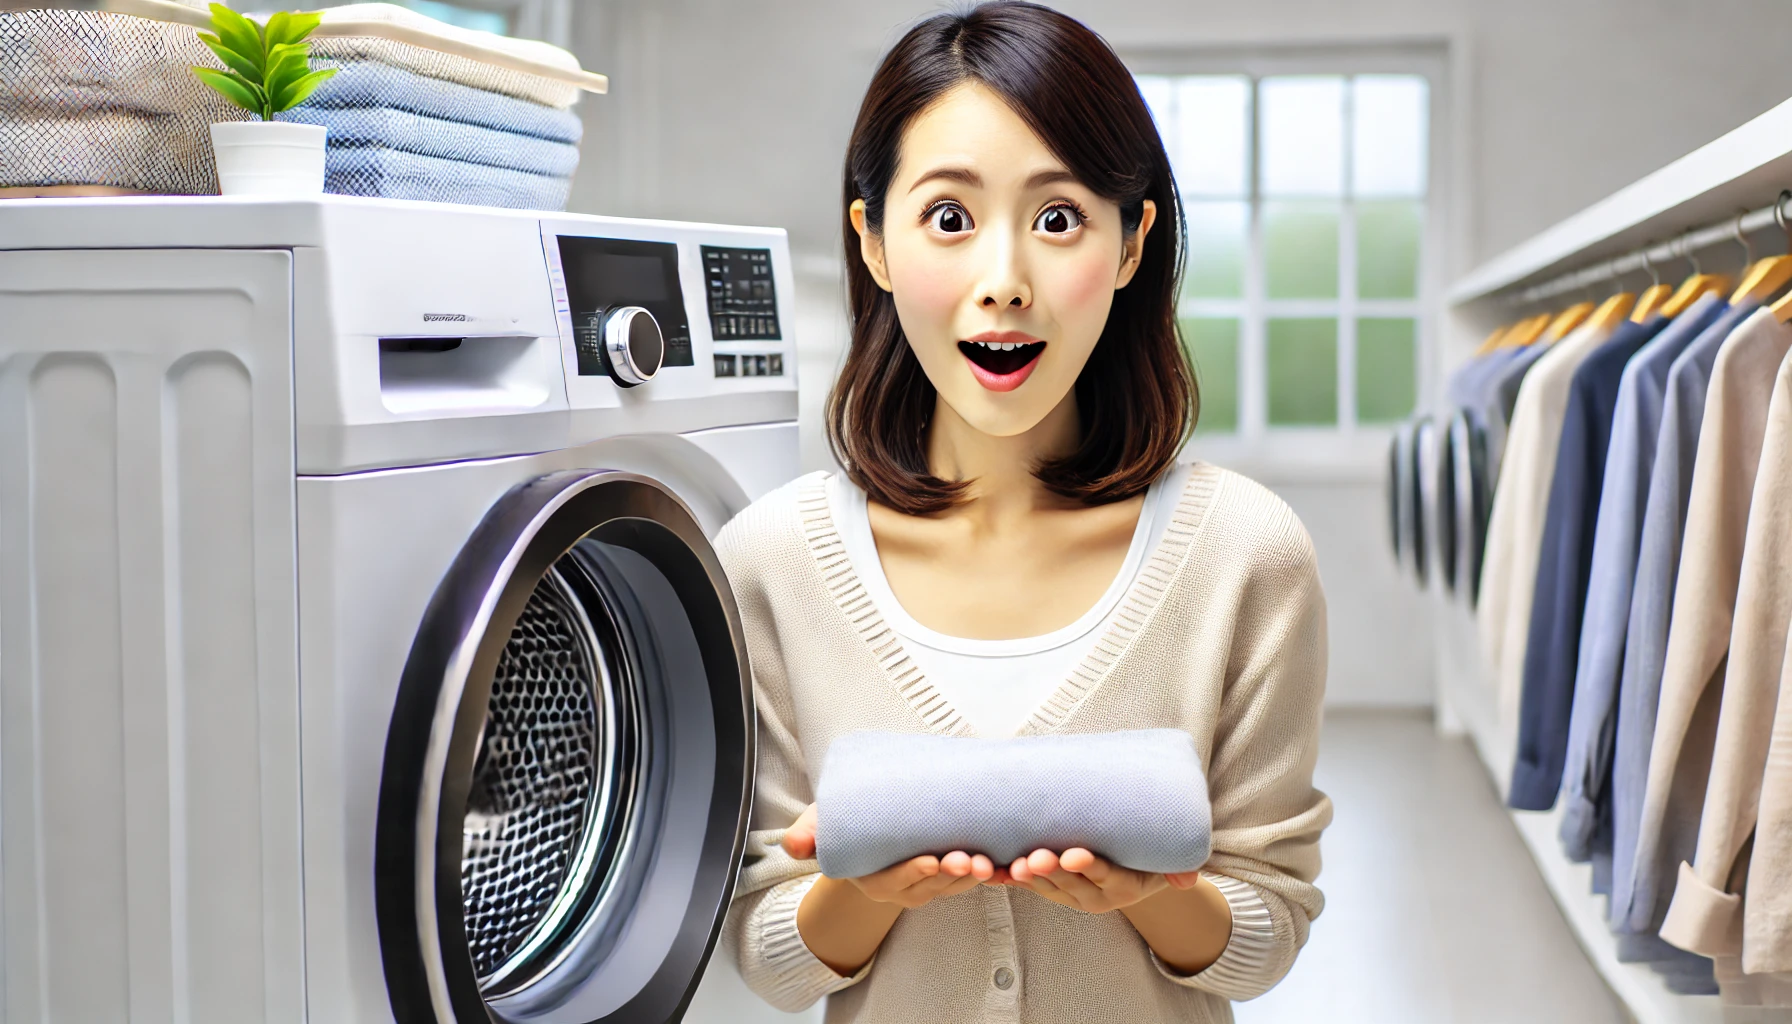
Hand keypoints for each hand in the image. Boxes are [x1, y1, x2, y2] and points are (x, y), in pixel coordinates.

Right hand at [781, 803, 998, 908]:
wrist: (865, 829)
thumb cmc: (844, 827)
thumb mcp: (819, 826)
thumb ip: (807, 834)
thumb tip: (794, 844)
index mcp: (872, 879)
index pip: (895, 880)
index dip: (913, 871)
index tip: (930, 859)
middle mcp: (902, 889)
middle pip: (930, 885)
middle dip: (951, 873)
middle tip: (968, 859)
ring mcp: (926, 885)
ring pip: (954, 884)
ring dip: (973, 875)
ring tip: (989, 862)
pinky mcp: (947, 876)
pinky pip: (969, 879)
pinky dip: (987, 873)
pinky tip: (1004, 863)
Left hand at [1005, 847, 1202, 913]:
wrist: (1132, 875)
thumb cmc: (1147, 860)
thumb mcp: (1165, 866)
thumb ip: (1177, 870)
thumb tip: (1189, 879)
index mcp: (1120, 886)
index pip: (1104, 875)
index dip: (1087, 866)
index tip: (1073, 856)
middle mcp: (1092, 896)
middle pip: (1068, 883)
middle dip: (1050, 870)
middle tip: (1035, 857)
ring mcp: (1069, 895)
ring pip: (1045, 887)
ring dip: (1027, 876)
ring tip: (1012, 865)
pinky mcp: (1051, 890)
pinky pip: (1028, 886)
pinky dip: (1010, 879)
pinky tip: (992, 871)